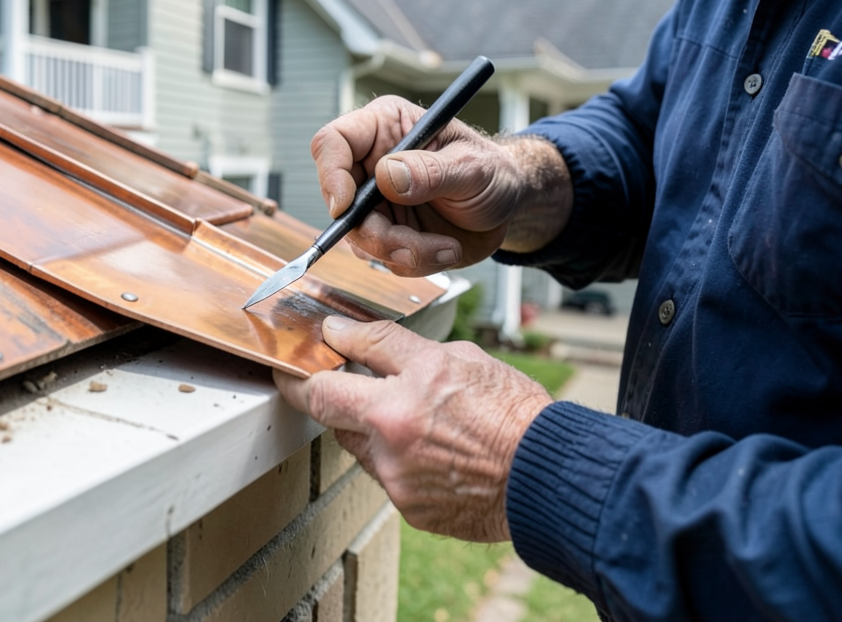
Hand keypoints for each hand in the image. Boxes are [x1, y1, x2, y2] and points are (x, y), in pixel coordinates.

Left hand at [274, 317, 551, 542]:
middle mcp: (390, 446)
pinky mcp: (411, 509)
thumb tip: (344, 333)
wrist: (547, 474)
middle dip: (335, 398)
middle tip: (350, 384)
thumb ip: (388, 344)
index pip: (324, 384)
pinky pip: (390, 476)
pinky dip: (403, 460)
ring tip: (423, 419)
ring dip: (374, 429)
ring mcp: (398, 482)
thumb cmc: (512, 410)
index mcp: (396, 403)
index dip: (299, 374)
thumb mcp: (455, 356)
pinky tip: (440, 450)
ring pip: (362, 447)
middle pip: (333, 418)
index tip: (293, 365)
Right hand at [311, 96, 571, 275]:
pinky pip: (384, 259)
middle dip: (375, 232)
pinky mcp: (388, 234)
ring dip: (402, 251)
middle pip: (340, 202)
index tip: (345, 207)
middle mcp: (372, 165)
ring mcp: (377, 204)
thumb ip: (432, 170)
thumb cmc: (492, 171)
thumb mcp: (472, 166)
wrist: (508, 206)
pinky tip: (446, 250)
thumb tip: (387, 176)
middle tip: (413, 243)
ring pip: (361, 238)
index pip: (333, 143)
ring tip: (447, 247)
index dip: (330, 174)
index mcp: (385, 128)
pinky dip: (414, 262)